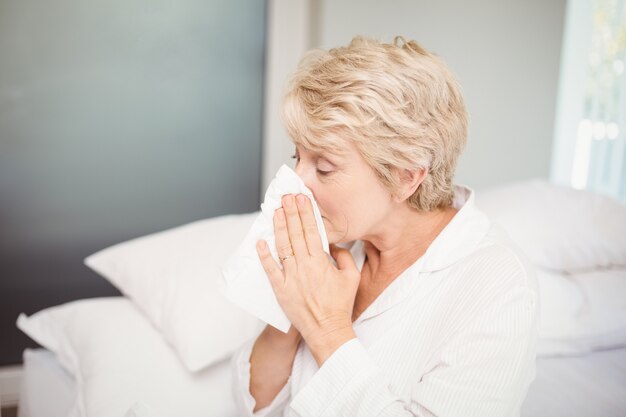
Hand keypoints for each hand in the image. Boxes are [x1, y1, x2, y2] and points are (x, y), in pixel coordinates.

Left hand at [256, 193, 360, 364]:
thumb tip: (334, 245)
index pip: (312, 231)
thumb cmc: (340, 305)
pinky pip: (270, 269)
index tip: (302, 198)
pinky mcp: (280, 289)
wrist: (327, 331)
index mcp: (321, 263)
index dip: (306, 213)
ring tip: (276, 211)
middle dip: (291, 213)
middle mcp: (304, 267)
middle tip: (287, 197)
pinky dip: (264, 255)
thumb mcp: (352, 278)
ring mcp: (291, 278)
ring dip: (279, 227)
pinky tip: (260, 241)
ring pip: (282, 247)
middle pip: (296, 234)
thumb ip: (345, 257)